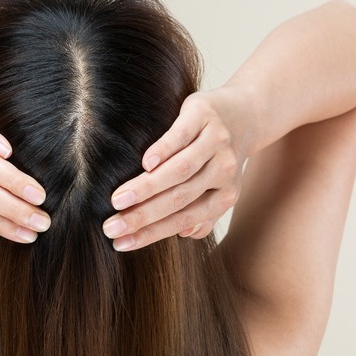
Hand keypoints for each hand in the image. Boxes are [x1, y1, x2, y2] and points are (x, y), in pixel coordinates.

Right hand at [101, 89, 246, 250]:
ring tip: (117, 200)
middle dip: (142, 216)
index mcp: (225, 196)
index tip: (119, 243)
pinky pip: (182, 137)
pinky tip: (144, 164)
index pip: (183, 220)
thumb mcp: (217, 188)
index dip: (150, 234)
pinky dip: (163, 151)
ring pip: (179, 171)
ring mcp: (216, 143)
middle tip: (110, 227)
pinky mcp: (204, 116)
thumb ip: (202, 215)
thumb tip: (183, 234)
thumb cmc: (218, 157)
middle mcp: (224, 172)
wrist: (244, 112)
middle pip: (179, 199)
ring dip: (146, 188)